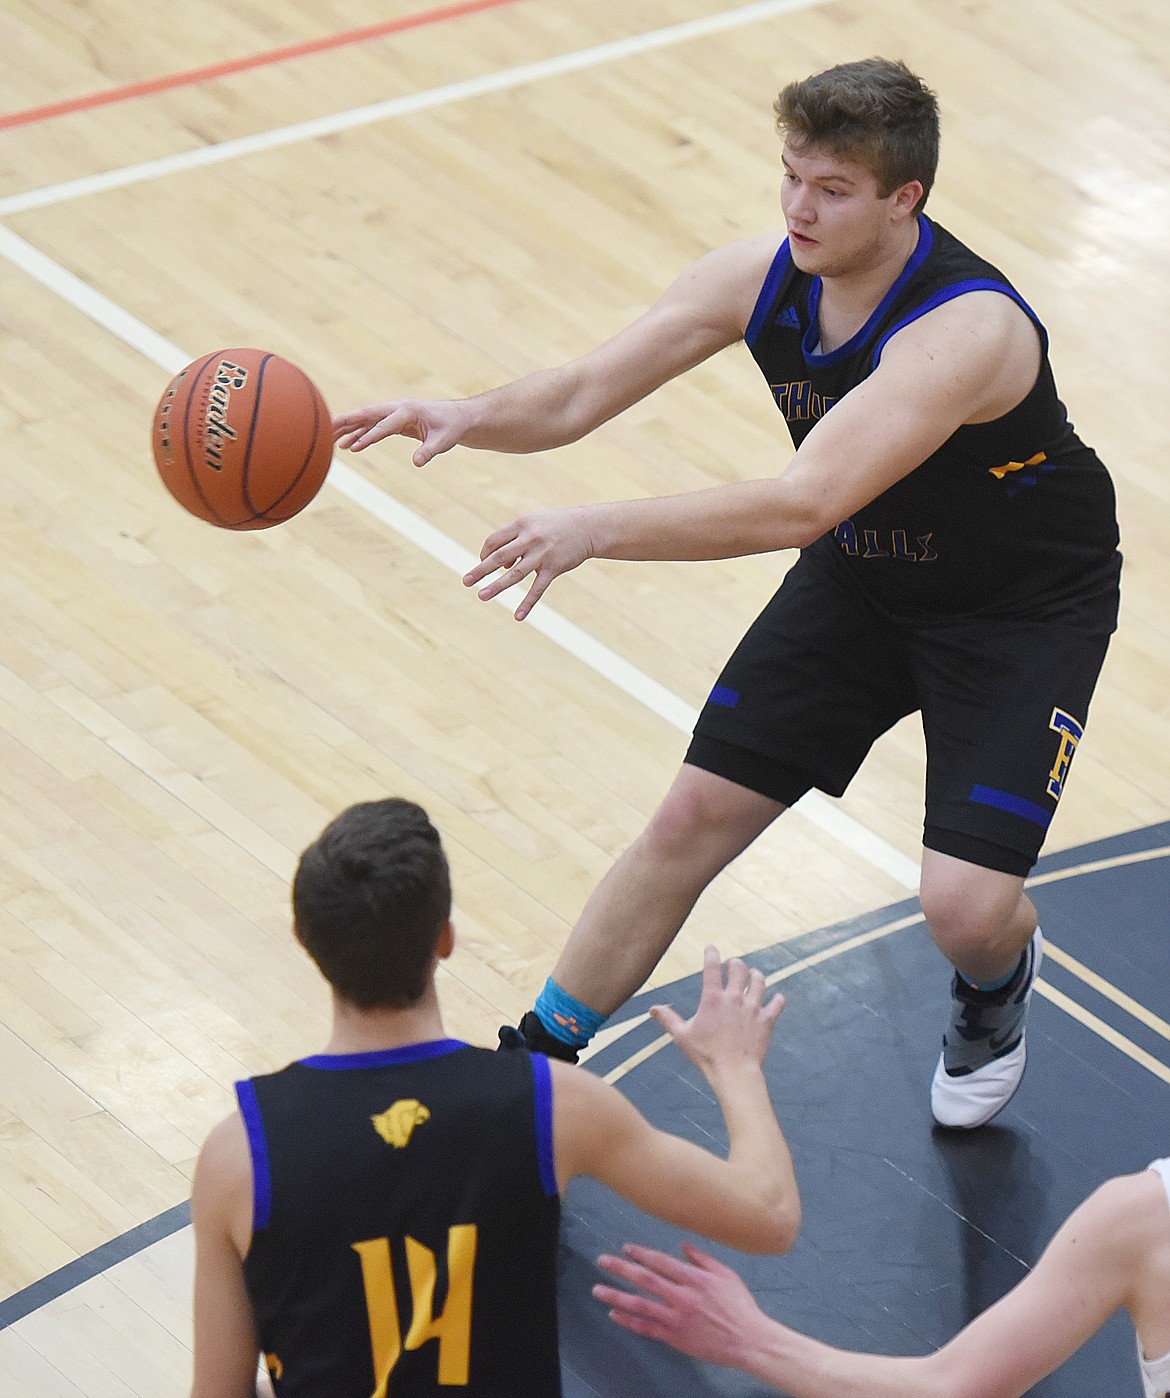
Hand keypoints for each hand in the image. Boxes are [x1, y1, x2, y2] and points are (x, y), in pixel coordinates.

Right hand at [332, 399, 470, 464]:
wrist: (458, 417)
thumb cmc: (452, 428)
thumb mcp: (444, 441)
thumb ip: (429, 451)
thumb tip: (417, 464)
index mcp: (408, 411)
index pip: (384, 425)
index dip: (369, 437)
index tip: (355, 448)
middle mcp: (398, 409)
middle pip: (367, 415)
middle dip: (347, 422)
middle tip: (326, 429)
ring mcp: (395, 414)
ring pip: (367, 421)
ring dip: (349, 429)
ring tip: (329, 439)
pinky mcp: (395, 421)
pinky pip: (374, 428)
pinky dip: (361, 435)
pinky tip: (349, 446)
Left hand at [463, 507, 595, 619]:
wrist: (588, 527)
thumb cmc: (556, 525)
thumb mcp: (533, 524)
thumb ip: (515, 541)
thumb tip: (501, 566)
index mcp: (521, 525)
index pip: (494, 541)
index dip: (485, 553)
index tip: (484, 563)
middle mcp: (530, 538)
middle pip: (499, 556)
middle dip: (481, 570)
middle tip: (465, 581)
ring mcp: (542, 554)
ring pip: (515, 573)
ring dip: (497, 586)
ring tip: (482, 596)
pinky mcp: (554, 568)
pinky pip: (538, 589)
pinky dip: (527, 603)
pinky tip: (518, 616)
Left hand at [594, 1241, 767, 1367]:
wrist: (749, 1341)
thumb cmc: (740, 1306)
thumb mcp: (726, 1275)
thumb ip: (703, 1259)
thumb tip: (684, 1245)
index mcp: (694, 1278)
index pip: (661, 1262)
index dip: (641, 1253)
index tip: (625, 1248)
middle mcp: (682, 1297)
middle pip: (645, 1279)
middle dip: (621, 1268)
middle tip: (602, 1260)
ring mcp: (676, 1319)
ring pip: (640, 1305)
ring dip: (616, 1295)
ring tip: (597, 1289)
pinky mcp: (675, 1338)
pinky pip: (647, 1328)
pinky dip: (629, 1321)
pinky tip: (614, 1314)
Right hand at [651, 945, 783, 1080]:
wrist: (734, 1072)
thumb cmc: (706, 1055)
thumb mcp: (682, 1036)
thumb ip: (668, 1019)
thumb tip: (652, 1009)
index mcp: (712, 999)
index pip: (712, 967)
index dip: (711, 953)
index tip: (712, 948)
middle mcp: (734, 998)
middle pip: (739, 969)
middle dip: (736, 964)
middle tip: (734, 964)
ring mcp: (752, 1008)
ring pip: (759, 981)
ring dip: (755, 976)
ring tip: (753, 975)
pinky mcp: (766, 1020)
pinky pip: (777, 1003)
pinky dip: (777, 999)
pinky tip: (775, 998)